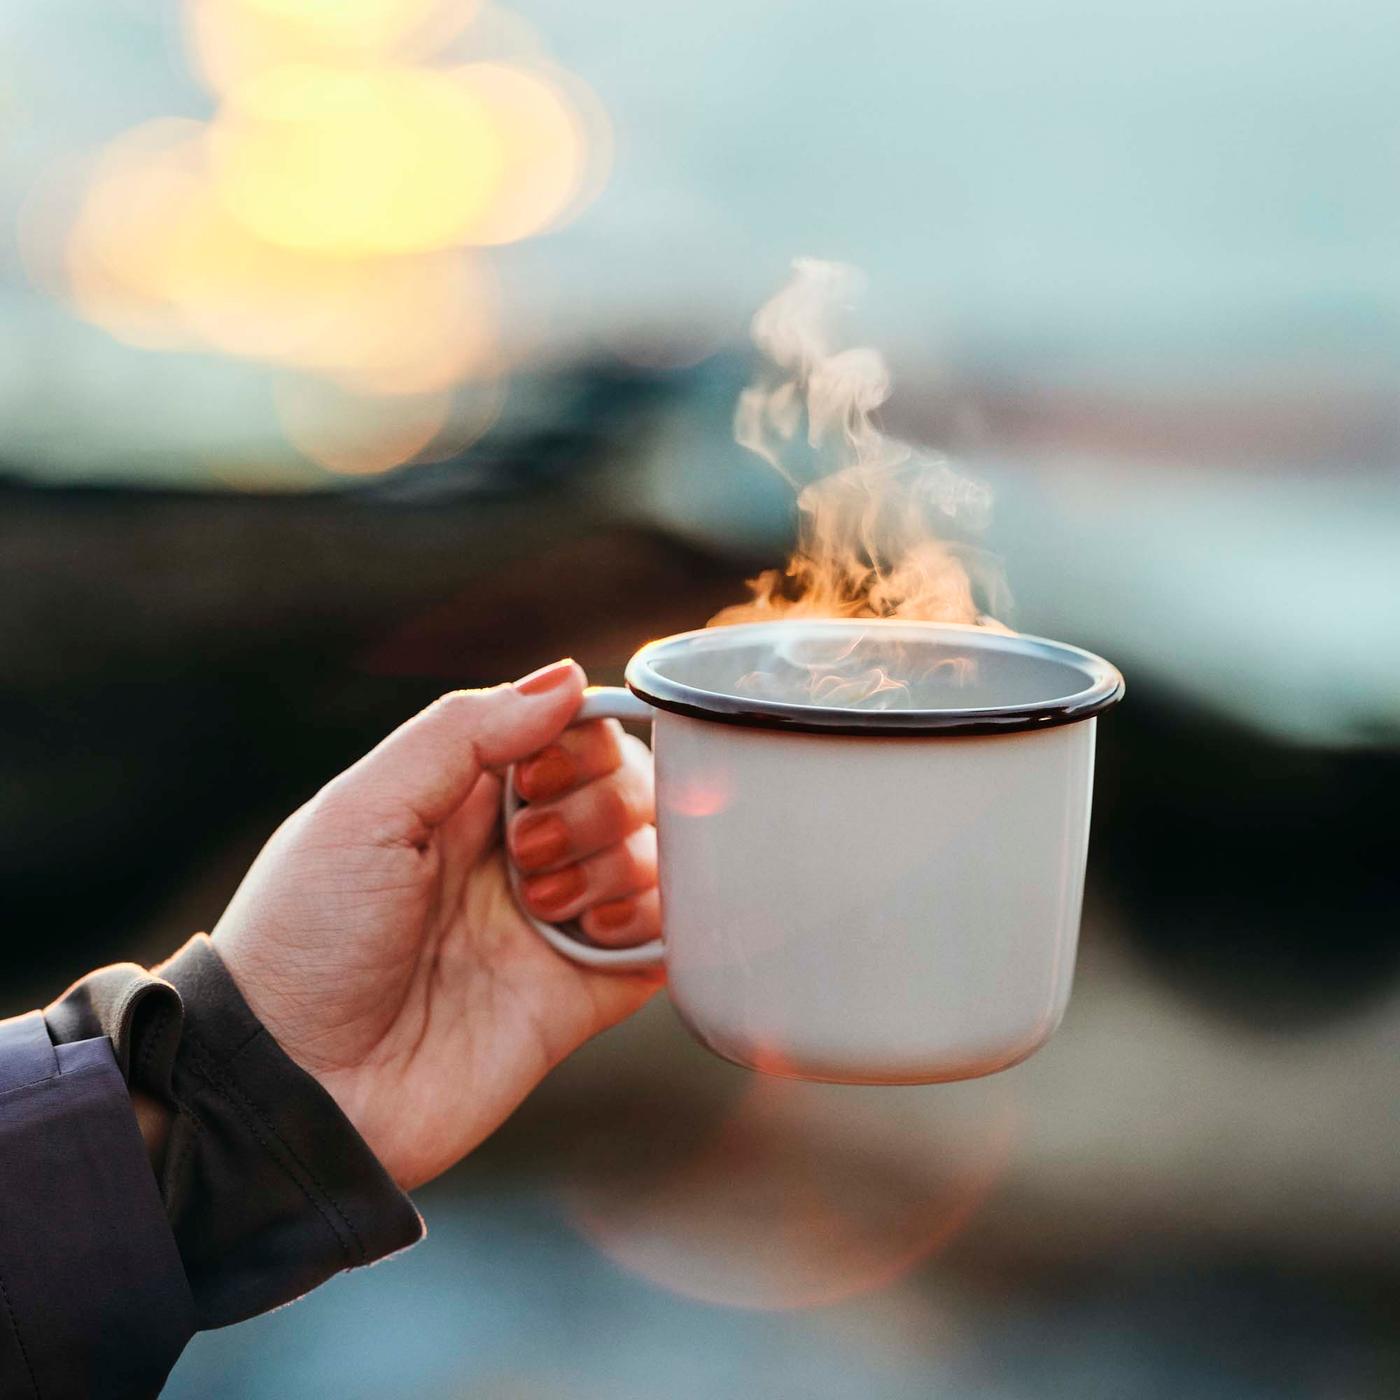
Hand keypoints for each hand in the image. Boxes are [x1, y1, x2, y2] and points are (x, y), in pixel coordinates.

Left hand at [208, 660, 661, 1189]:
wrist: (299, 1090)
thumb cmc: (305, 942)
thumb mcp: (362, 811)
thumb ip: (462, 732)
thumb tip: (568, 678)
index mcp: (463, 798)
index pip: (569, 732)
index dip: (579, 741)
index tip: (538, 778)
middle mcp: (518, 853)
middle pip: (624, 786)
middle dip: (597, 805)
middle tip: (525, 855)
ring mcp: (554, 923)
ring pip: (651, 854)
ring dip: (614, 864)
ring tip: (543, 909)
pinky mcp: (581, 994)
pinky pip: (662, 939)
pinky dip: (651, 921)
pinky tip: (590, 937)